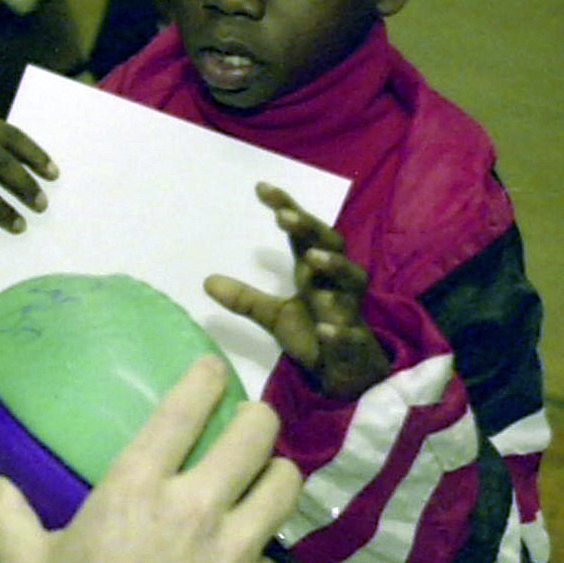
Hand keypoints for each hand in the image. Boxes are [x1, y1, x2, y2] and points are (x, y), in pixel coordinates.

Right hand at [0, 357, 297, 562]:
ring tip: (263, 484)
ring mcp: (237, 553)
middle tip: (248, 426)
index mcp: (136, 490)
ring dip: (274, 478)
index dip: (207, 379)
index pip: (184, 410)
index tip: (214, 370)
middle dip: (257, 419)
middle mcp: (197, 509)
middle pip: (257, 433)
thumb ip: (9, 519)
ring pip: (284, 487)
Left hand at [205, 183, 391, 397]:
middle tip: (284, 217)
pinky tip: (326, 329)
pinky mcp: (356, 344)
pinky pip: (351, 335)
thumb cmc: (315, 333)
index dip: (287, 209)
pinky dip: (340, 332)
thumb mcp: (275, 316)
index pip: (304, 234)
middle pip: (332, 247)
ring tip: (313, 258)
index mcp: (316, 273)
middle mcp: (336, 285)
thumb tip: (207, 281)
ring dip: (334, 268)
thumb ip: (246, 298)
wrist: (348, 373)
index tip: (262, 188)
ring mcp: (349, 312)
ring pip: (351, 283)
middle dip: (310, 230)